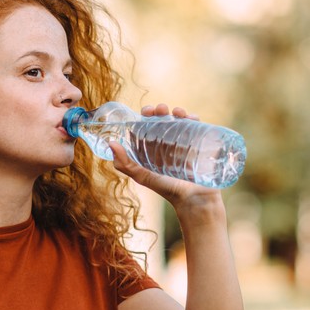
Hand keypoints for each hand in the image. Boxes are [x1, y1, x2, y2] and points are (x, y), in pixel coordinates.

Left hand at [109, 103, 224, 213]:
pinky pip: (195, 126)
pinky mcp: (198, 143)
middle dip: (160, 110)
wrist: (194, 199)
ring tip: (176, 112)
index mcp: (151, 148)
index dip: (145, 116)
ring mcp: (183, 142)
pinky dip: (192, 118)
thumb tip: (111, 143)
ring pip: (178, 120)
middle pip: (162, 120)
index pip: (146, 126)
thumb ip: (125, 164)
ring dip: (176, 111)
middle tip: (160, 110)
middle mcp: (166, 143)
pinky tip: (190, 118)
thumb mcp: (142, 176)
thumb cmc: (167, 189)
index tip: (146, 112)